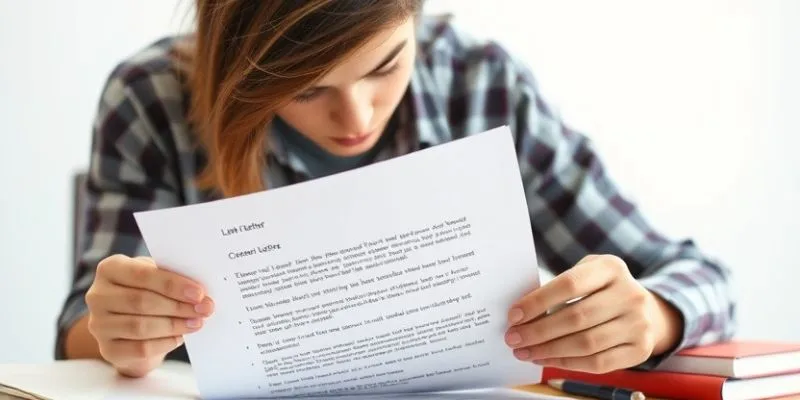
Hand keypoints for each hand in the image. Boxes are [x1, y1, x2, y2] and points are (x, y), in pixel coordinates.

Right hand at [85, 255, 213, 376]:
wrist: (130, 326)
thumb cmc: (148, 292)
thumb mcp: (156, 278)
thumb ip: (172, 278)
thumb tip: (201, 294)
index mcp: (110, 269)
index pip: (142, 274)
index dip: (173, 284)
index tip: (199, 293)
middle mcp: (98, 295)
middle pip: (142, 301)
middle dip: (178, 306)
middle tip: (204, 309)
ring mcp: (99, 324)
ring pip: (140, 326)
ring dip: (174, 325)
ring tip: (196, 322)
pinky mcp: (107, 349)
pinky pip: (140, 348)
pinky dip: (164, 343)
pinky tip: (180, 337)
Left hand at [505, 255, 682, 372]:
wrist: (646, 310)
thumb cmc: (602, 289)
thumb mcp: (587, 273)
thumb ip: (559, 285)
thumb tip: (521, 312)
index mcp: (611, 268)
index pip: (569, 284)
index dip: (538, 301)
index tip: (514, 315)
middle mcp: (630, 294)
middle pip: (576, 317)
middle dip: (538, 331)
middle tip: (513, 338)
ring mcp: (639, 324)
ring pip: (585, 344)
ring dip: (548, 351)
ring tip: (525, 352)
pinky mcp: (640, 350)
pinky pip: (598, 362)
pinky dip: (567, 363)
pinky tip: (547, 359)